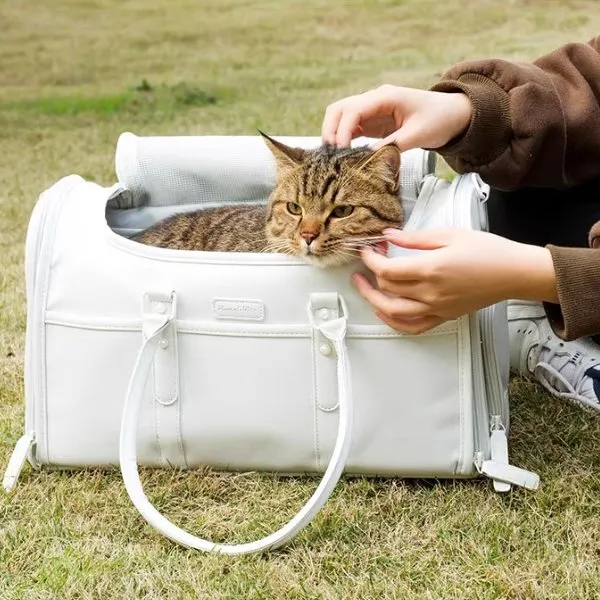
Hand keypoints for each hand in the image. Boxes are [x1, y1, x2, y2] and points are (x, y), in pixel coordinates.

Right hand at [321, 84, 472, 149]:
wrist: (453, 114)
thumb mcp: (418, 134)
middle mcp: (374, 100)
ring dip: (334, 135)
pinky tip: (342, 155)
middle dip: (330, 130)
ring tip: (333, 157)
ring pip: (341, 117)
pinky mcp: (373, 122)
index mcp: (386, 97)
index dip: (342, 130)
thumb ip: (392, 145)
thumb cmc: (439, 119)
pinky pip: (351, 128)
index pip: (353, 109)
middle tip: (330, 155)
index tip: (340, 151)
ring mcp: (372, 110)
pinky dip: (343, 140)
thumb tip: (366, 158)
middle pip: (339, 109)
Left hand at [353, 228, 558, 333]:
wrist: (514, 273)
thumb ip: (415, 238)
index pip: (386, 269)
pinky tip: (383, 312)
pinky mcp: (443, 316)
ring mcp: (436, 308)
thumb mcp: (450, 234)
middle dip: (370, 273)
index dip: (370, 258)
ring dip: (373, 299)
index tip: (367, 249)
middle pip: (386, 289)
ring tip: (364, 286)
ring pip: (392, 311)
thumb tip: (389, 235)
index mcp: (431, 269)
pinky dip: (393, 322)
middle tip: (369, 260)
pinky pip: (412, 327)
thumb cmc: (487, 251)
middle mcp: (430, 292)